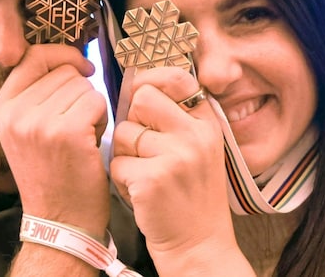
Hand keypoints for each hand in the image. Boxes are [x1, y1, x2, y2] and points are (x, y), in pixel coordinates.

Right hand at [0, 44, 109, 236]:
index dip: (62, 55)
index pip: (32, 56)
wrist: (60, 222)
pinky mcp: (66, 132)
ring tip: (80, 138)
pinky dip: (102, 119)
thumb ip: (35, 94)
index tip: (81, 67)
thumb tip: (67, 56)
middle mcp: (14, 112)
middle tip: (74, 128)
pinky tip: (91, 144)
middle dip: (78, 93)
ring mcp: (38, 122)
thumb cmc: (53, 174)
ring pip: (83, 86)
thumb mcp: (26, 130)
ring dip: (91, 107)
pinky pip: (96, 101)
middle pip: (63, 70)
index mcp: (1, 108)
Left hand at [110, 66, 237, 269]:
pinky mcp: (153, 179)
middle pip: (141, 98)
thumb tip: (137, 86)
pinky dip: (121, 179)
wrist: (198, 245)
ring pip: (123, 132)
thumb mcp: (198, 149)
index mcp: (207, 123)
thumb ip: (176, 118)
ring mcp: (175, 157)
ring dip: (124, 154)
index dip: (150, 81)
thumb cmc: (190, 194)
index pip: (176, 78)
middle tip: (142, 147)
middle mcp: (195, 135)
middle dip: (132, 120)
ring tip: (145, 174)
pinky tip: (141, 193)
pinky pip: (117, 163)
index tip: (141, 95)